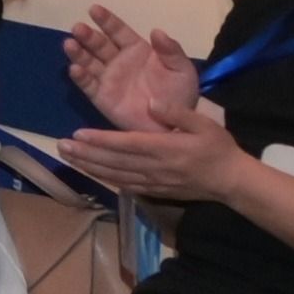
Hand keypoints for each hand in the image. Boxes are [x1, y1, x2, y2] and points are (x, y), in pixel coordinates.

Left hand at [55, 107, 257, 208]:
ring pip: (115, 175)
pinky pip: (125, 185)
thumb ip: (177, 113)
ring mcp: (154, 182)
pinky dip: (105, 179)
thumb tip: (152, 102)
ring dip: (89, 166)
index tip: (78, 134)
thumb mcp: (203, 124)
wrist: (233, 182)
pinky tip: (91, 172)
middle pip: (114, 161)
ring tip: (68, 157)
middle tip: (60, 145)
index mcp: (165, 148)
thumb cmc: (218, 148)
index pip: (126, 144)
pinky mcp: (155, 191)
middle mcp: (155, 167)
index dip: (100, 140)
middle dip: (85, 153)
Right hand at [71, 4, 204, 132]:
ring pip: (88, 62)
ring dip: (78, 53)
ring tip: (70, 44)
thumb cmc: (179, 95)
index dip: (107, 21)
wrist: (175, 126)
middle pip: (99, 45)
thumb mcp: (182, 70)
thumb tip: (156, 30)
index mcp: (137, 51)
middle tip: (78, 28)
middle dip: (87, 36)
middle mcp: (118, 61)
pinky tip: (75, 69)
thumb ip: (171, 51)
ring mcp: (107, 79)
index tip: (94, 9)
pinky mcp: (101, 97)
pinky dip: (80, 77)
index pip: (118, 32)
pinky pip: (88, 85)